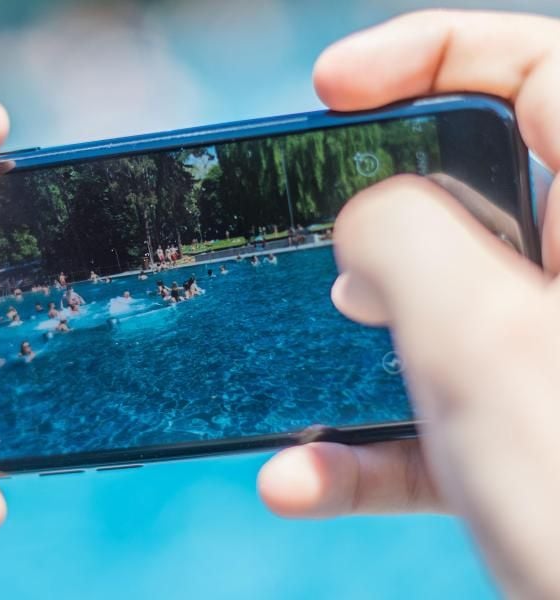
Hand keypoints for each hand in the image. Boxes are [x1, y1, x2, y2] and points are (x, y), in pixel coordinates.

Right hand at [257, 10, 559, 596]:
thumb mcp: (480, 344)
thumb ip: (402, 240)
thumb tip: (363, 223)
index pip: (536, 64)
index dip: (425, 51)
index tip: (328, 90)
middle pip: (478, 188)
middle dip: (383, 218)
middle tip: (328, 253)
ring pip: (449, 309)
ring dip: (364, 345)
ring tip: (311, 373)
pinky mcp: (538, 433)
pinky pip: (443, 414)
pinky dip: (371, 446)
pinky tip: (301, 482)